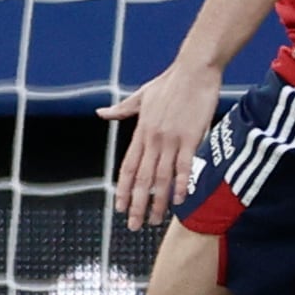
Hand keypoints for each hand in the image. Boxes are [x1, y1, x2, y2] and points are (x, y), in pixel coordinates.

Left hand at [101, 51, 223, 228]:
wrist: (193, 70)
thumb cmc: (170, 83)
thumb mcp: (141, 96)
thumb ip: (122, 110)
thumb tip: (101, 114)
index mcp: (141, 131)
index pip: (127, 166)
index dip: (122, 189)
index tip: (120, 207)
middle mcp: (152, 139)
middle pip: (141, 178)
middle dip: (137, 204)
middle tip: (134, 224)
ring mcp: (171, 139)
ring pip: (161, 177)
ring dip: (157, 201)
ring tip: (154, 220)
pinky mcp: (191, 138)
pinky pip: (184, 166)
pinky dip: (181, 184)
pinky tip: (178, 200)